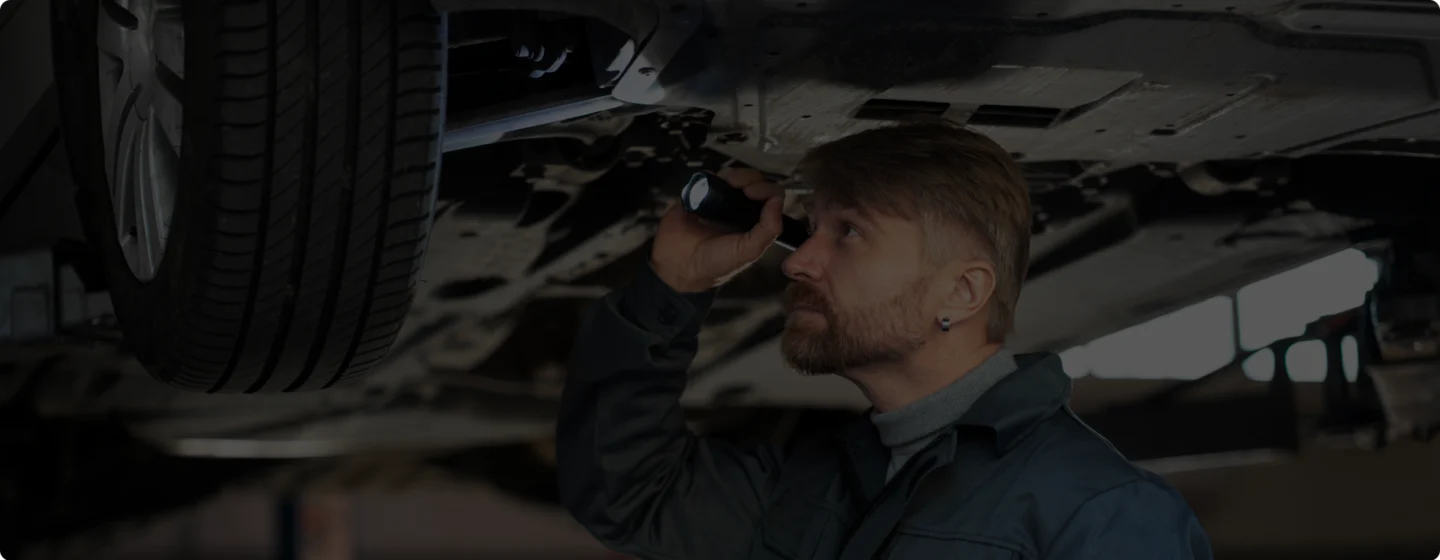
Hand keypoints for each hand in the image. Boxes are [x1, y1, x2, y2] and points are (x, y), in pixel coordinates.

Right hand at [650, 168, 784, 292]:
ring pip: (734, 175)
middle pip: (754, 181)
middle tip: (741, 187)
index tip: (753, 193)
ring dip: (735, 174)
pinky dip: (712, 176)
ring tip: (728, 182)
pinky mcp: (699, 194)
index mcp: (755, 221)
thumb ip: (768, 229)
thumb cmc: (716, 263)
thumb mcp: (749, 251)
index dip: (766, 189)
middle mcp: (740, 208)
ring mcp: (719, 200)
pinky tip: (712, 182)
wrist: (679, 265)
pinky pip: (709, 178)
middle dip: (751, 178)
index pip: (771, 197)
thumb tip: (777, 200)